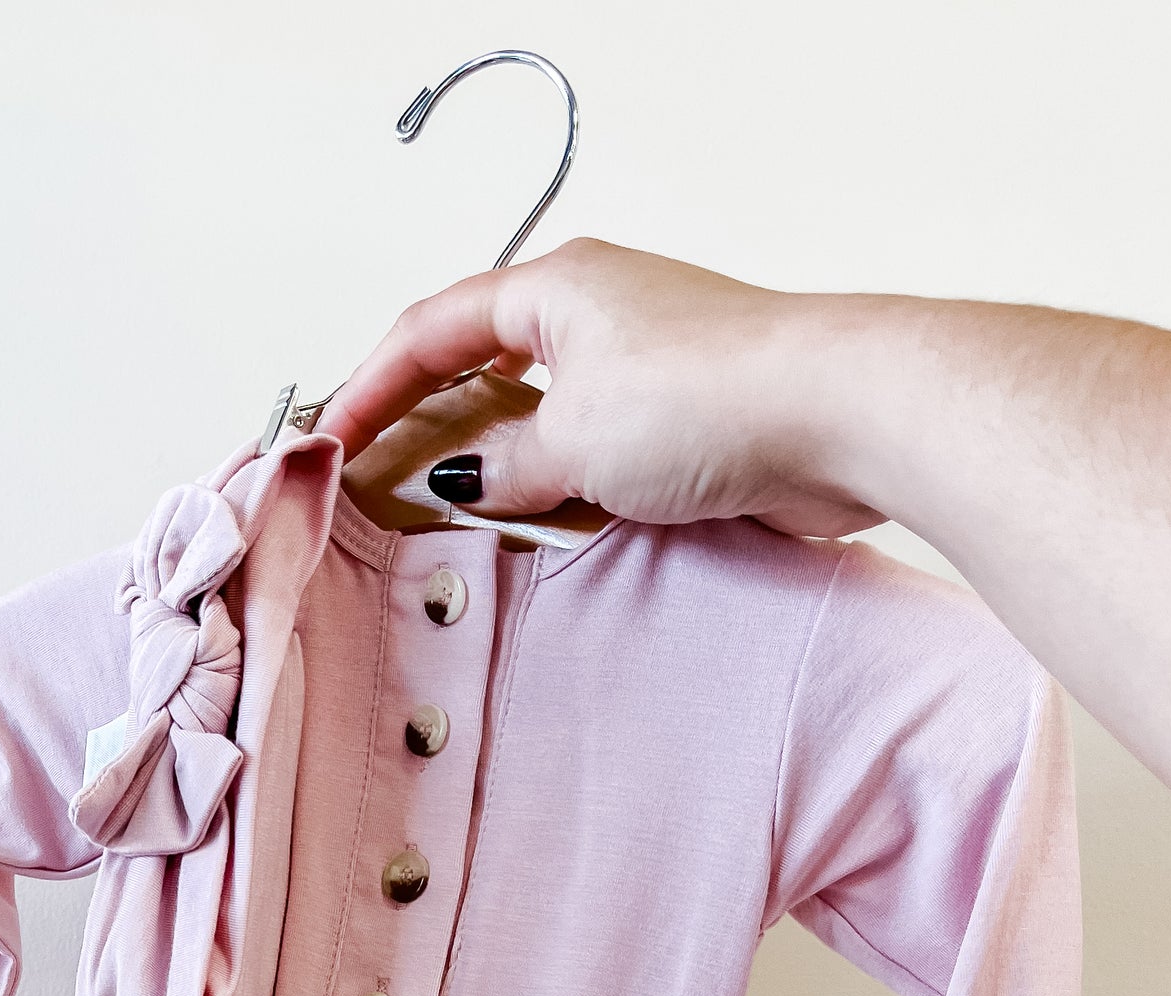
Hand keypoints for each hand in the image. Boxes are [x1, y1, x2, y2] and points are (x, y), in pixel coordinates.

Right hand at [315, 238, 883, 538]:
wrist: (836, 420)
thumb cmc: (717, 393)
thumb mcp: (573, 438)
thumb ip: (506, 464)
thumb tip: (467, 481)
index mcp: (557, 287)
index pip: (433, 330)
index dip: (373, 385)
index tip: (335, 438)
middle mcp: (599, 316)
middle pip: (485, 367)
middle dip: (432, 424)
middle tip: (386, 480)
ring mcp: (644, 369)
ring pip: (543, 419)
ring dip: (503, 468)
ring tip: (461, 521)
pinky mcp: (685, 426)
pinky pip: (595, 459)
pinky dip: (561, 492)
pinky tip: (546, 534)